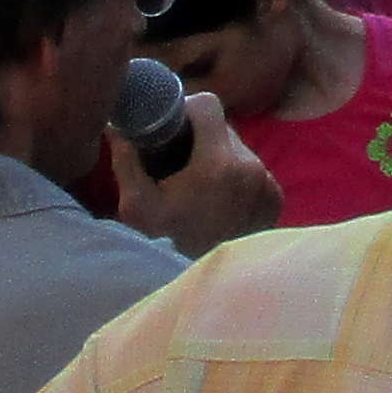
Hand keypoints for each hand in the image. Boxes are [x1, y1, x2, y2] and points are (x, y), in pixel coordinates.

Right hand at [115, 92, 280, 256]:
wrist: (208, 286)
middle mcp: (251, 169)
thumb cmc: (169, 244)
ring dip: (220, 158)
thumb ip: (126, 162)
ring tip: (199, 185)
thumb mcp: (138, 207)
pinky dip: (237, 179)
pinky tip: (219, 200)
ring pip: (240, 150)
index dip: (187, 109)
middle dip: (201, 137)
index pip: (209, 106)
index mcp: (218, 165)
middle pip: (224, 128)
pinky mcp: (275, 200)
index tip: (173, 127)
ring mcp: (267, 185)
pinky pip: (254, 173)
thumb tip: (116, 128)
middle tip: (180, 158)